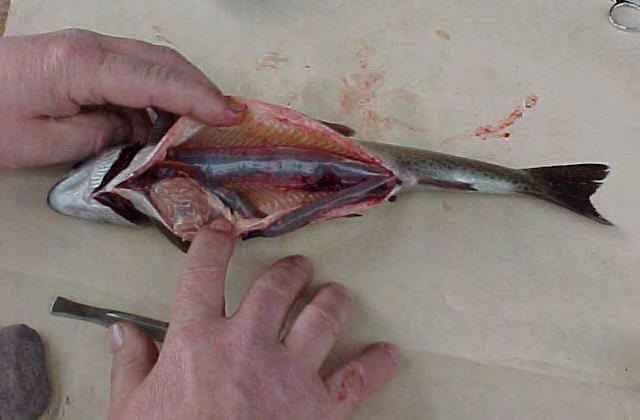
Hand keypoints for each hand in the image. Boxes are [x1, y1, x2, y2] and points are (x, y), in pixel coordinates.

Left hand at [0, 28, 244, 167]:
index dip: (198, 97)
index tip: (231, 115)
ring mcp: (88, 48)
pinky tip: (164, 120)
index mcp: (81, 65)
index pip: (155, 79)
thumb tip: (140, 132)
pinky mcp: (84, 57)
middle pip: (162, 60)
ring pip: (153, 62)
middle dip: (202, 88)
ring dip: (183, 89)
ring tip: (206, 121)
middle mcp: (91, 47)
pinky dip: (159, 93)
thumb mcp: (43, 143)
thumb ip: (101, 135)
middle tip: (231, 116)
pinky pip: (135, 70)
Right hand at [107, 218, 398, 418]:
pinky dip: (374, 366)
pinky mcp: (319, 409)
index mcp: (197, 340)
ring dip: (332, 300)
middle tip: (298, 267)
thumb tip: (122, 332)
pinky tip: (387, 355)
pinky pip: (354, 381)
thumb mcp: (132, 412)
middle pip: (276, 289)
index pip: (203, 275)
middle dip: (289, 271)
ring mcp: (289, 374)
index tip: (222, 229)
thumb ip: (130, 367)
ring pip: (321, 318)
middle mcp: (248, 345)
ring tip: (336, 293)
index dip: (212, 245)